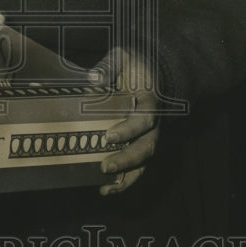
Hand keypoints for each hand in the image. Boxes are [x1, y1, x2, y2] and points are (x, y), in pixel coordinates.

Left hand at [95, 46, 159, 194]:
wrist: (153, 71)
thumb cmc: (135, 64)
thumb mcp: (123, 57)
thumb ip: (109, 67)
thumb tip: (92, 78)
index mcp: (150, 101)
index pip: (145, 119)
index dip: (129, 130)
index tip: (109, 136)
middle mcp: (153, 123)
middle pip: (147, 147)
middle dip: (127, 159)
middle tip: (104, 166)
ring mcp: (149, 136)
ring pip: (144, 161)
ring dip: (127, 177)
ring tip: (105, 188)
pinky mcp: (140, 143)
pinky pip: (137, 166)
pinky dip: (124, 180)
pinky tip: (106, 189)